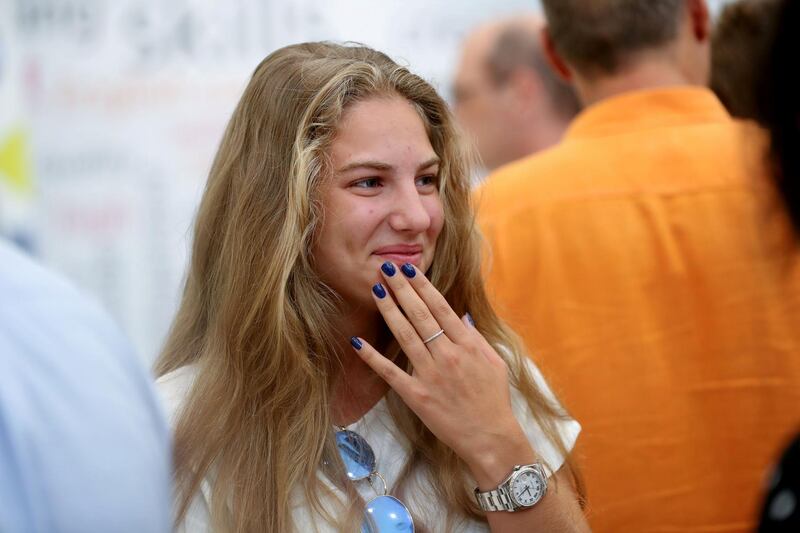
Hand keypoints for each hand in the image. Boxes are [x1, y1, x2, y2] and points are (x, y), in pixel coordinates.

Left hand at [351, 261, 533, 481]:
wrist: (491, 437)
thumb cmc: (494, 400)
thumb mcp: (493, 362)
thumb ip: (475, 337)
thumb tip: (460, 316)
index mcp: (466, 344)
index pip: (439, 307)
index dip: (422, 286)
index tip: (409, 269)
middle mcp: (446, 355)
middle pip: (419, 314)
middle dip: (401, 288)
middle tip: (386, 268)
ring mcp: (429, 374)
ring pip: (404, 334)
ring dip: (388, 310)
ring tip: (376, 289)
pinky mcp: (415, 395)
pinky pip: (390, 371)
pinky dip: (371, 356)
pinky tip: (357, 341)